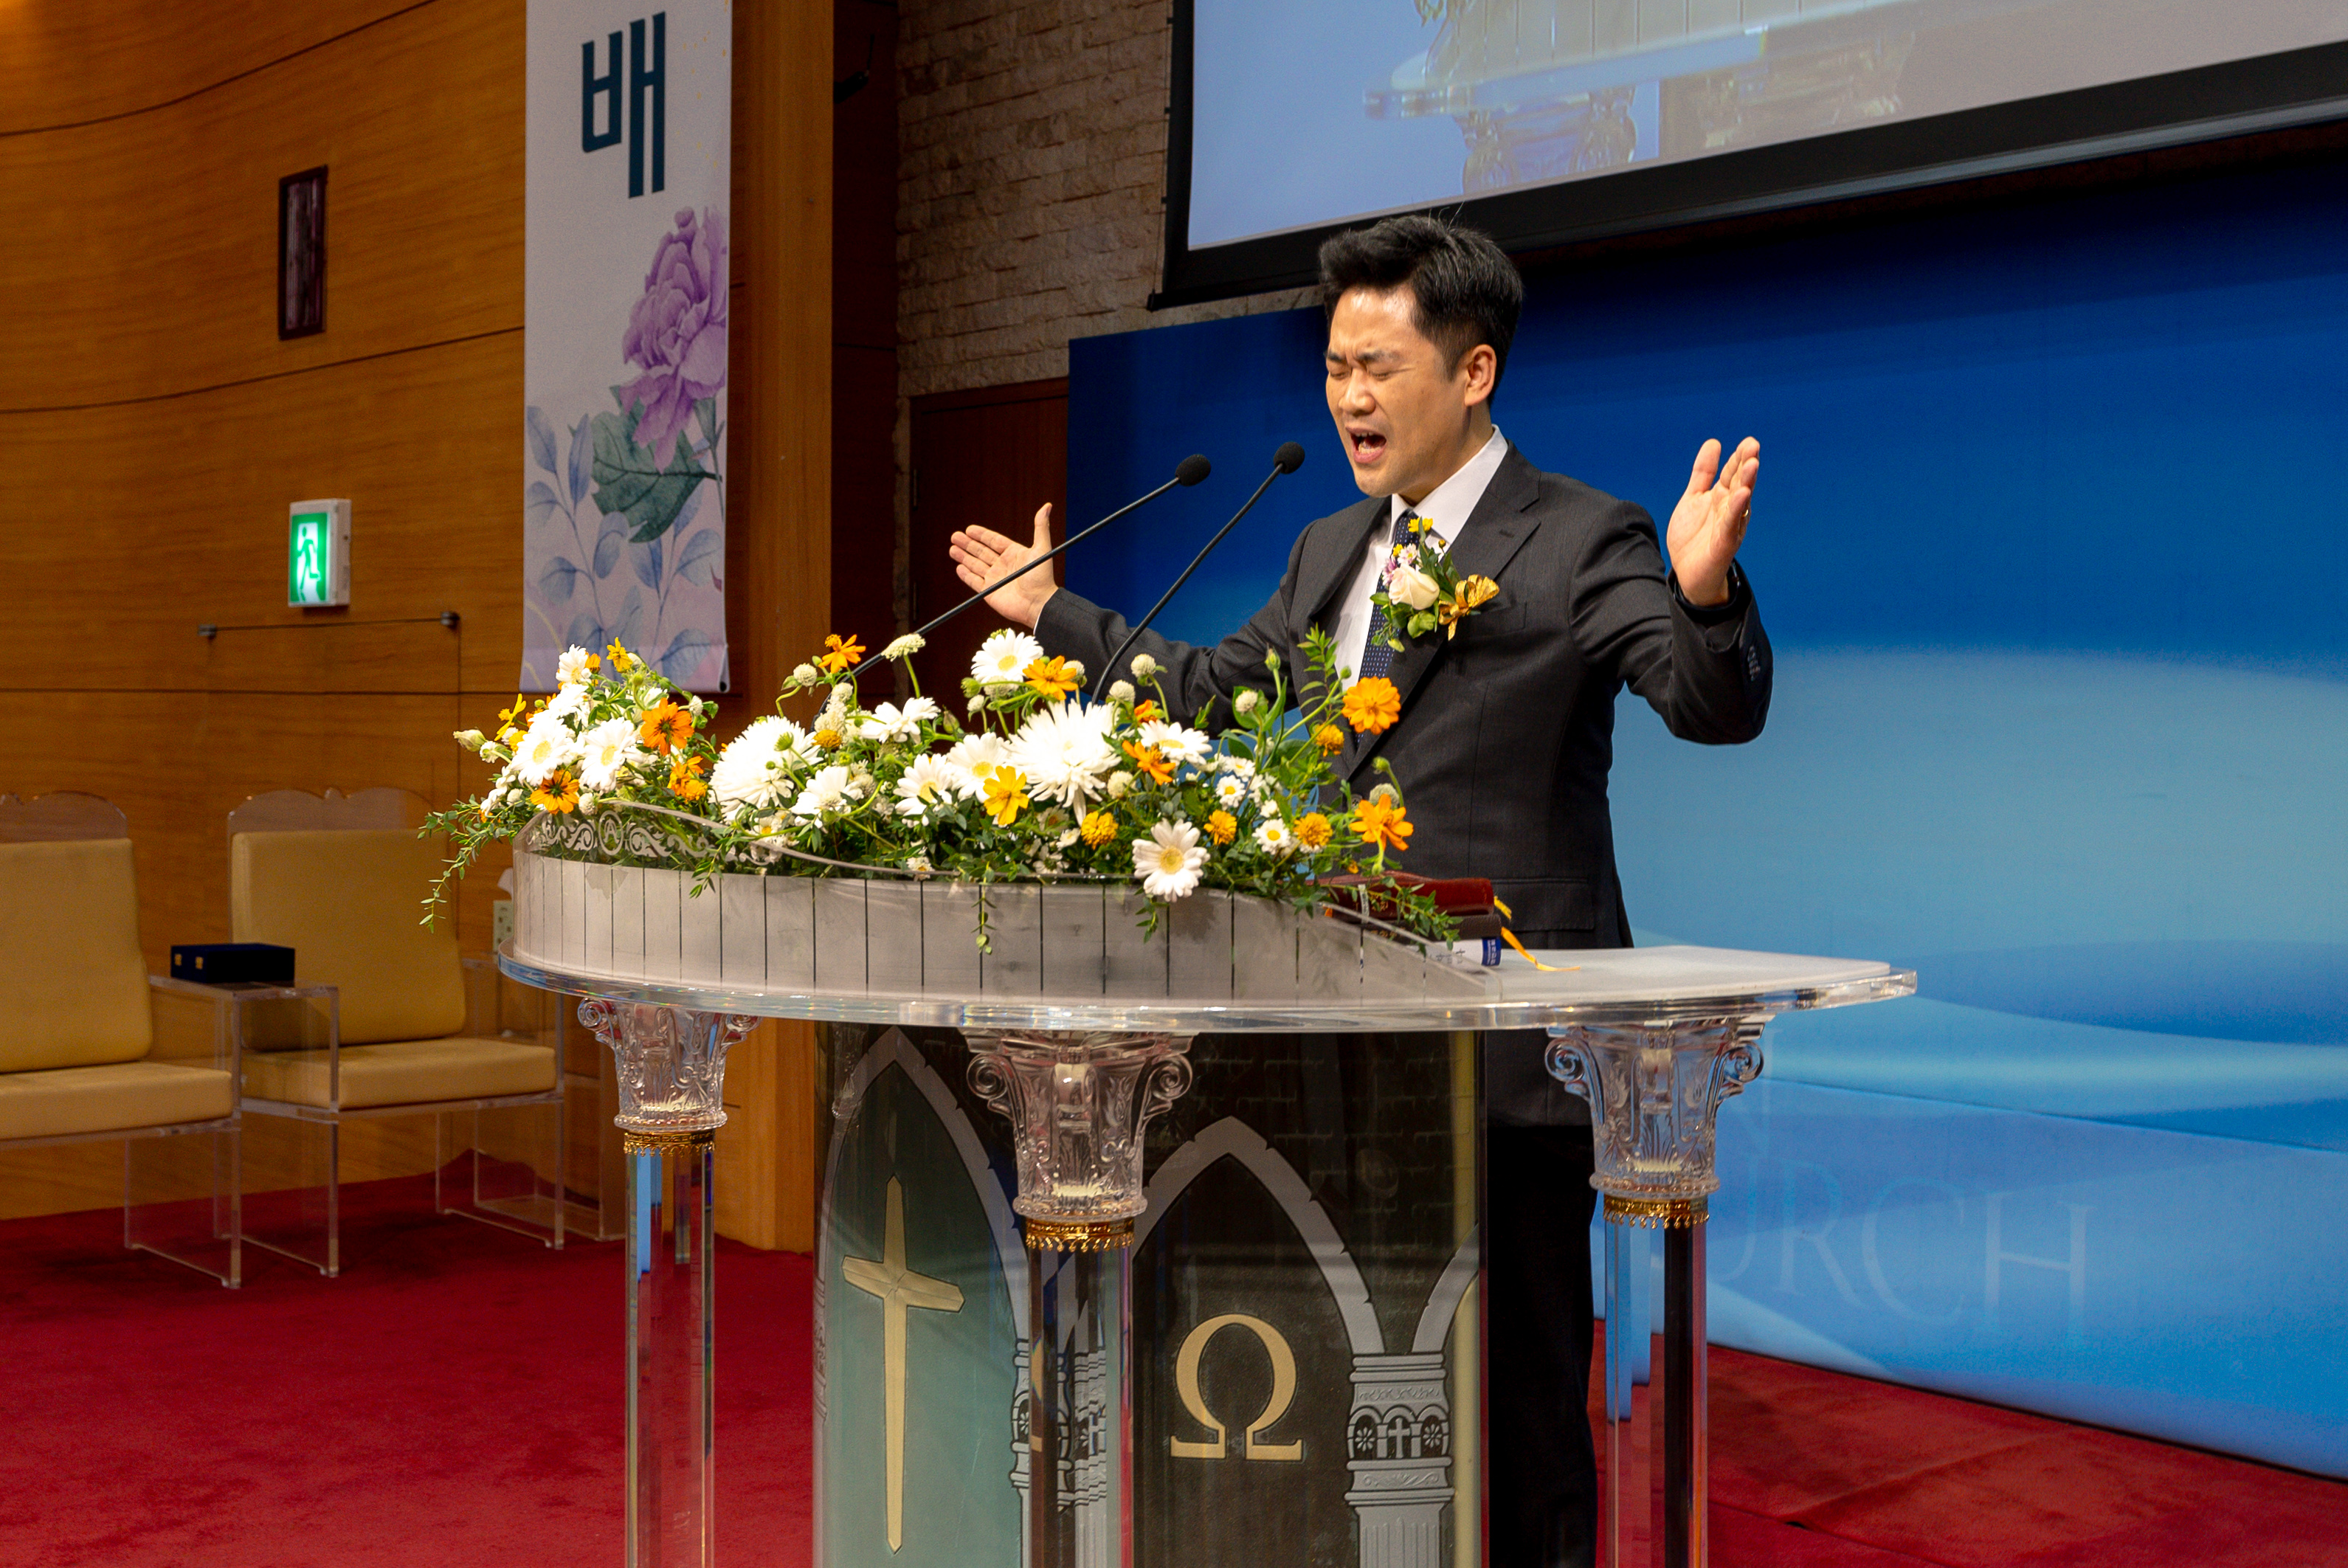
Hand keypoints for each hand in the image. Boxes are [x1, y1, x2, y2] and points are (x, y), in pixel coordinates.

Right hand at [949, 503, 1058, 629]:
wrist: (1038, 604)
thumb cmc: (1042, 577)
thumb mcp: (1042, 548)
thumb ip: (1041, 527)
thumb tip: (1047, 506)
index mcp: (1014, 554)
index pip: (994, 541)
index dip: (981, 535)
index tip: (969, 529)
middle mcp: (1003, 566)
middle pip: (981, 552)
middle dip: (968, 544)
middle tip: (955, 536)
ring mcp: (996, 579)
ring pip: (976, 565)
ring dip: (964, 557)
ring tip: (952, 549)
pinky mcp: (990, 592)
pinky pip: (975, 582)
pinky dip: (966, 575)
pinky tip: (959, 567)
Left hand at [1666, 437, 1756, 606]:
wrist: (1687, 572)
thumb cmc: (1693, 535)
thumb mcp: (1693, 498)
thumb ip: (1703, 473)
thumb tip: (1714, 442)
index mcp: (1722, 497)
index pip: (1732, 473)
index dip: (1738, 458)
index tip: (1748, 441)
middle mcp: (1730, 509)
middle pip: (1740, 483)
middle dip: (1746, 465)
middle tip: (1753, 446)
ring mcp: (1729, 525)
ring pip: (1740, 501)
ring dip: (1747, 482)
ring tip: (1752, 463)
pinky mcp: (1725, 543)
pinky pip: (1732, 524)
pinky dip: (1737, 509)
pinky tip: (1742, 494)